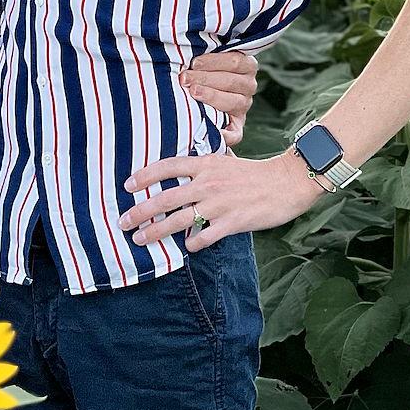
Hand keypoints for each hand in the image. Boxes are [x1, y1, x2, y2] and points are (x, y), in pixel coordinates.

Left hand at [121, 149, 323, 250]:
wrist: (286, 182)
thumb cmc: (254, 173)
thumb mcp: (224, 162)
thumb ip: (201, 169)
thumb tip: (178, 177)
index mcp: (206, 165)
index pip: (167, 167)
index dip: (145, 176)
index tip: (127, 185)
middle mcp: (208, 184)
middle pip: (166, 198)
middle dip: (140, 211)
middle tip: (123, 221)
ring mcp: (220, 204)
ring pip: (179, 221)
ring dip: (156, 231)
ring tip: (140, 239)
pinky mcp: (233, 222)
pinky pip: (204, 237)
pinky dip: (192, 243)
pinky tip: (185, 247)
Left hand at [182, 50, 257, 145]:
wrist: (199, 92)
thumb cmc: (199, 70)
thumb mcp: (206, 58)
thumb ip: (203, 54)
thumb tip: (188, 46)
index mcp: (246, 65)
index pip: (235, 61)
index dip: (214, 61)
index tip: (194, 62)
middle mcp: (248, 86)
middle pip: (230, 81)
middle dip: (205, 78)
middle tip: (184, 78)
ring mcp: (243, 106)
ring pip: (233, 102)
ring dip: (211, 97)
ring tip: (192, 93)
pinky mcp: (237, 126)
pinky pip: (236, 134)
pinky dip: (226, 135)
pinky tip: (214, 132)